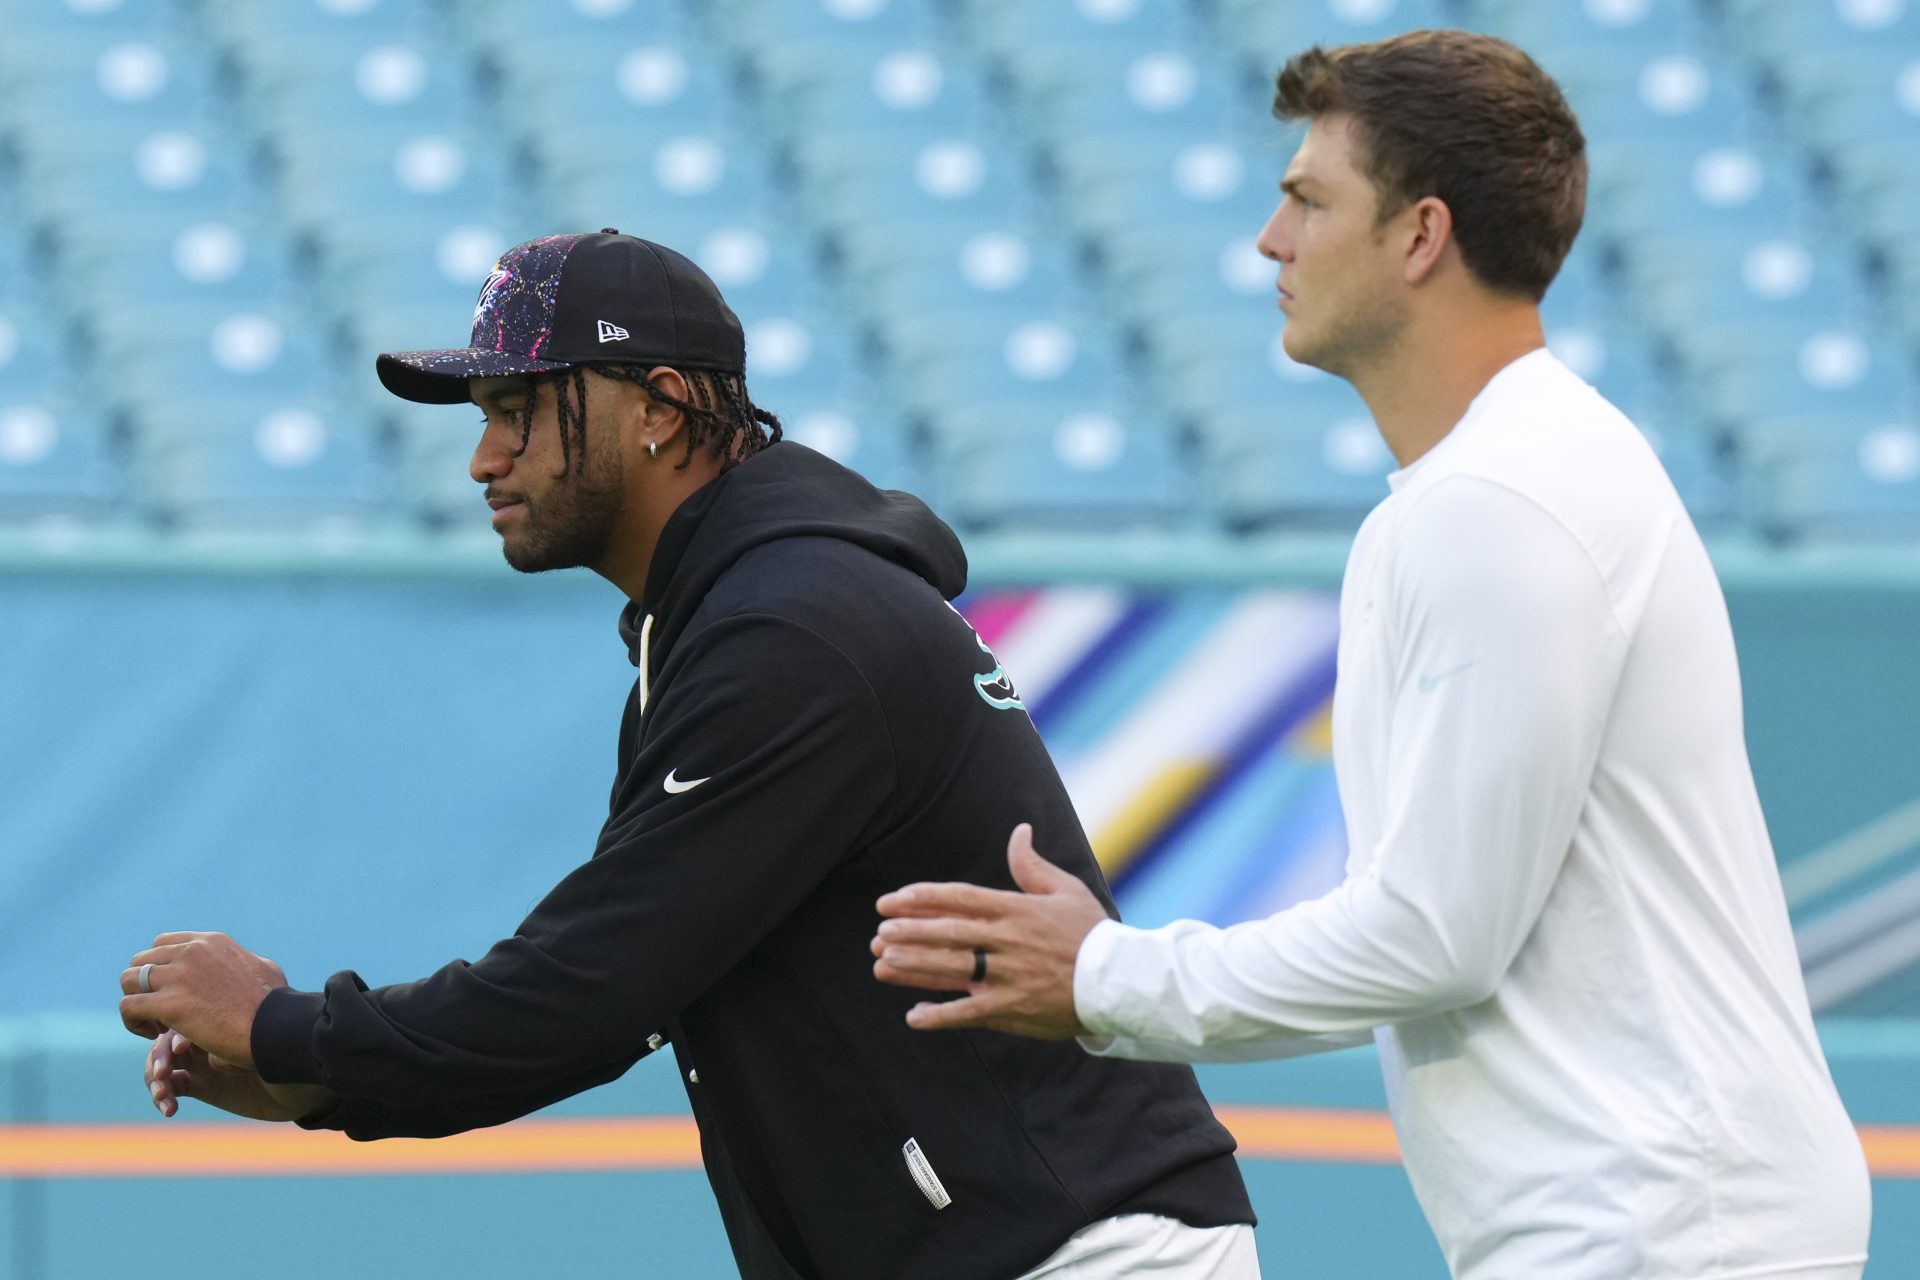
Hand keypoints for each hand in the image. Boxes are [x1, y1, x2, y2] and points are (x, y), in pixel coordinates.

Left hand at [119, 932, 287, 1069]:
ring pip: (128, 980)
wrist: (275, 1026)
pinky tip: (153, 1034)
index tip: (175, 991)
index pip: (164, 943)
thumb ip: (245, 961)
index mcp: (211, 942)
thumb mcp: (264, 969)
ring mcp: (178, 976)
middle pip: (141, 960)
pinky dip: (133, 1022)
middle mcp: (191, 952)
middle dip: (145, 986)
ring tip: (156, 1024)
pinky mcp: (169, 1004)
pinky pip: (128, 1007)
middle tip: (162, 1011)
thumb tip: (247, 964)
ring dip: (136, 1002)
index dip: (162, 968)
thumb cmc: (276, 1005)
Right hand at [145, 1030, 332, 1122]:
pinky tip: (169, 1107)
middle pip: (164, 1038)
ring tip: (163, 1091)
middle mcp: (206, 1034)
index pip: (183, 1017)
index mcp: (218, 1014)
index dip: (176, 1033)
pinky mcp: (199, 1084)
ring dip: (154, 1077)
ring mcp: (200, 1059)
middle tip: (163, 1071)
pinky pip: (169, 1087)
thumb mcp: (266, 1041)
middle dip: (159, 1055)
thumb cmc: (289, 1055)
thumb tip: (212, 1045)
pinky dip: (163, 1096)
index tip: (184, 1047)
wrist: (301, 1084)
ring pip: (160, 1062)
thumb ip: (239, 1035)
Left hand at [871, 823, 1107, 1038]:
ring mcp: (1009, 976)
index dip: (923, 898)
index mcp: (1017, 910)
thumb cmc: (1092, 933)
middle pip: (949, 933)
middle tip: (879, 934)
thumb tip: (1019, 831)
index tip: (893, 901)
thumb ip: (1032, 865)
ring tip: (882, 965)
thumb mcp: (1066, 890)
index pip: (960, 898)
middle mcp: (1008, 941)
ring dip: (914, 968)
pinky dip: (940, 1016)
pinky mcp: (1013, 1009)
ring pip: (951, 970)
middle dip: (910, 933)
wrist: (1120, 981)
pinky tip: (914, 1016)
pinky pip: (968, 1013)